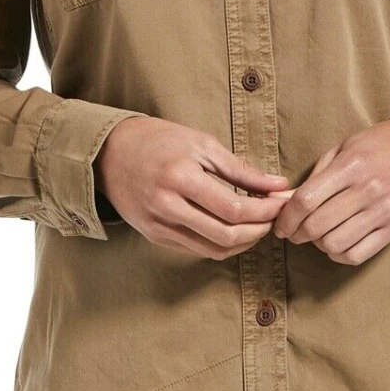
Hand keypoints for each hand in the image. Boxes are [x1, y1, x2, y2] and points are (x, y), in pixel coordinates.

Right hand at [95, 115, 295, 259]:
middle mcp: (167, 206)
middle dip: (259, 230)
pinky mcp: (155, 236)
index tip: (281, 202)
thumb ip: (241, 169)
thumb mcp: (201, 144)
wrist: (108, 153)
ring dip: (244, 242)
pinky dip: (222, 244)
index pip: (233, 208)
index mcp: (180, 178)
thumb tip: (278, 185)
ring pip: (213, 249)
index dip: (264, 211)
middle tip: (274, 218)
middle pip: (226, 235)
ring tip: (259, 225)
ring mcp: (159, 226)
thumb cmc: (158, 140)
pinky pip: (197, 249)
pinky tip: (235, 229)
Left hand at [272, 117, 389, 265]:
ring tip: (318, 235)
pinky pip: (357, 255)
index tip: (280, 224)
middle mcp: (368, 190)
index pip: (306, 200)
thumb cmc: (376, 147)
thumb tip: (279, 202)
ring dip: (318, 245)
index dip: (286, 217)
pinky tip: (336, 243)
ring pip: (334, 244)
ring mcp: (383, 212)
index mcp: (351, 166)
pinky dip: (339, 254)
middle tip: (295, 232)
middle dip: (297, 234)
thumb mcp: (342, 149)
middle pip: (317, 226)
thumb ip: (312, 177)